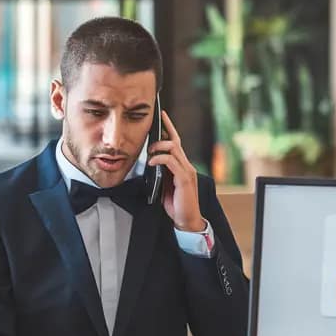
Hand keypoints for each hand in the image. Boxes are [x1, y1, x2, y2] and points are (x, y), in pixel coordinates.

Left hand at [148, 110, 205, 232]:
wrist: (186, 221)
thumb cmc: (176, 205)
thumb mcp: (166, 185)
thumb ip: (162, 172)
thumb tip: (151, 161)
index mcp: (183, 166)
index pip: (177, 142)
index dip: (170, 127)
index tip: (162, 115)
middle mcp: (187, 166)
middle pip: (176, 141)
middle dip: (164, 129)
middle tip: (150, 129)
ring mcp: (187, 171)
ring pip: (174, 148)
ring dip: (158, 146)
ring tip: (148, 152)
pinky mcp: (184, 179)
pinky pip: (171, 162)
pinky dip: (159, 159)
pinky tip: (151, 162)